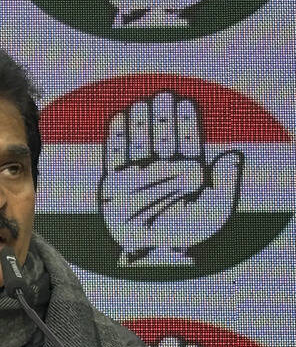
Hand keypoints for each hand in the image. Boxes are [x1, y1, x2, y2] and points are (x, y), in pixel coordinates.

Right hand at [99, 91, 241, 265]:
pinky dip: (115, 138)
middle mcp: (161, 170)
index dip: (186, 122)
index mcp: (186, 173)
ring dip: (140, 122)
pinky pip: (114, 156)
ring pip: (139, 141)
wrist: (152, 251)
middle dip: (162, 116)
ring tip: (142, 103)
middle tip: (162, 95)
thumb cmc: (185, 232)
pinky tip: (118, 118)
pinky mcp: (113, 183)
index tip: (186, 102)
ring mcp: (137, 175)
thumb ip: (227, 184)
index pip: (186, 141)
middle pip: (161, 137)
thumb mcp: (215, 210)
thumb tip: (232, 155)